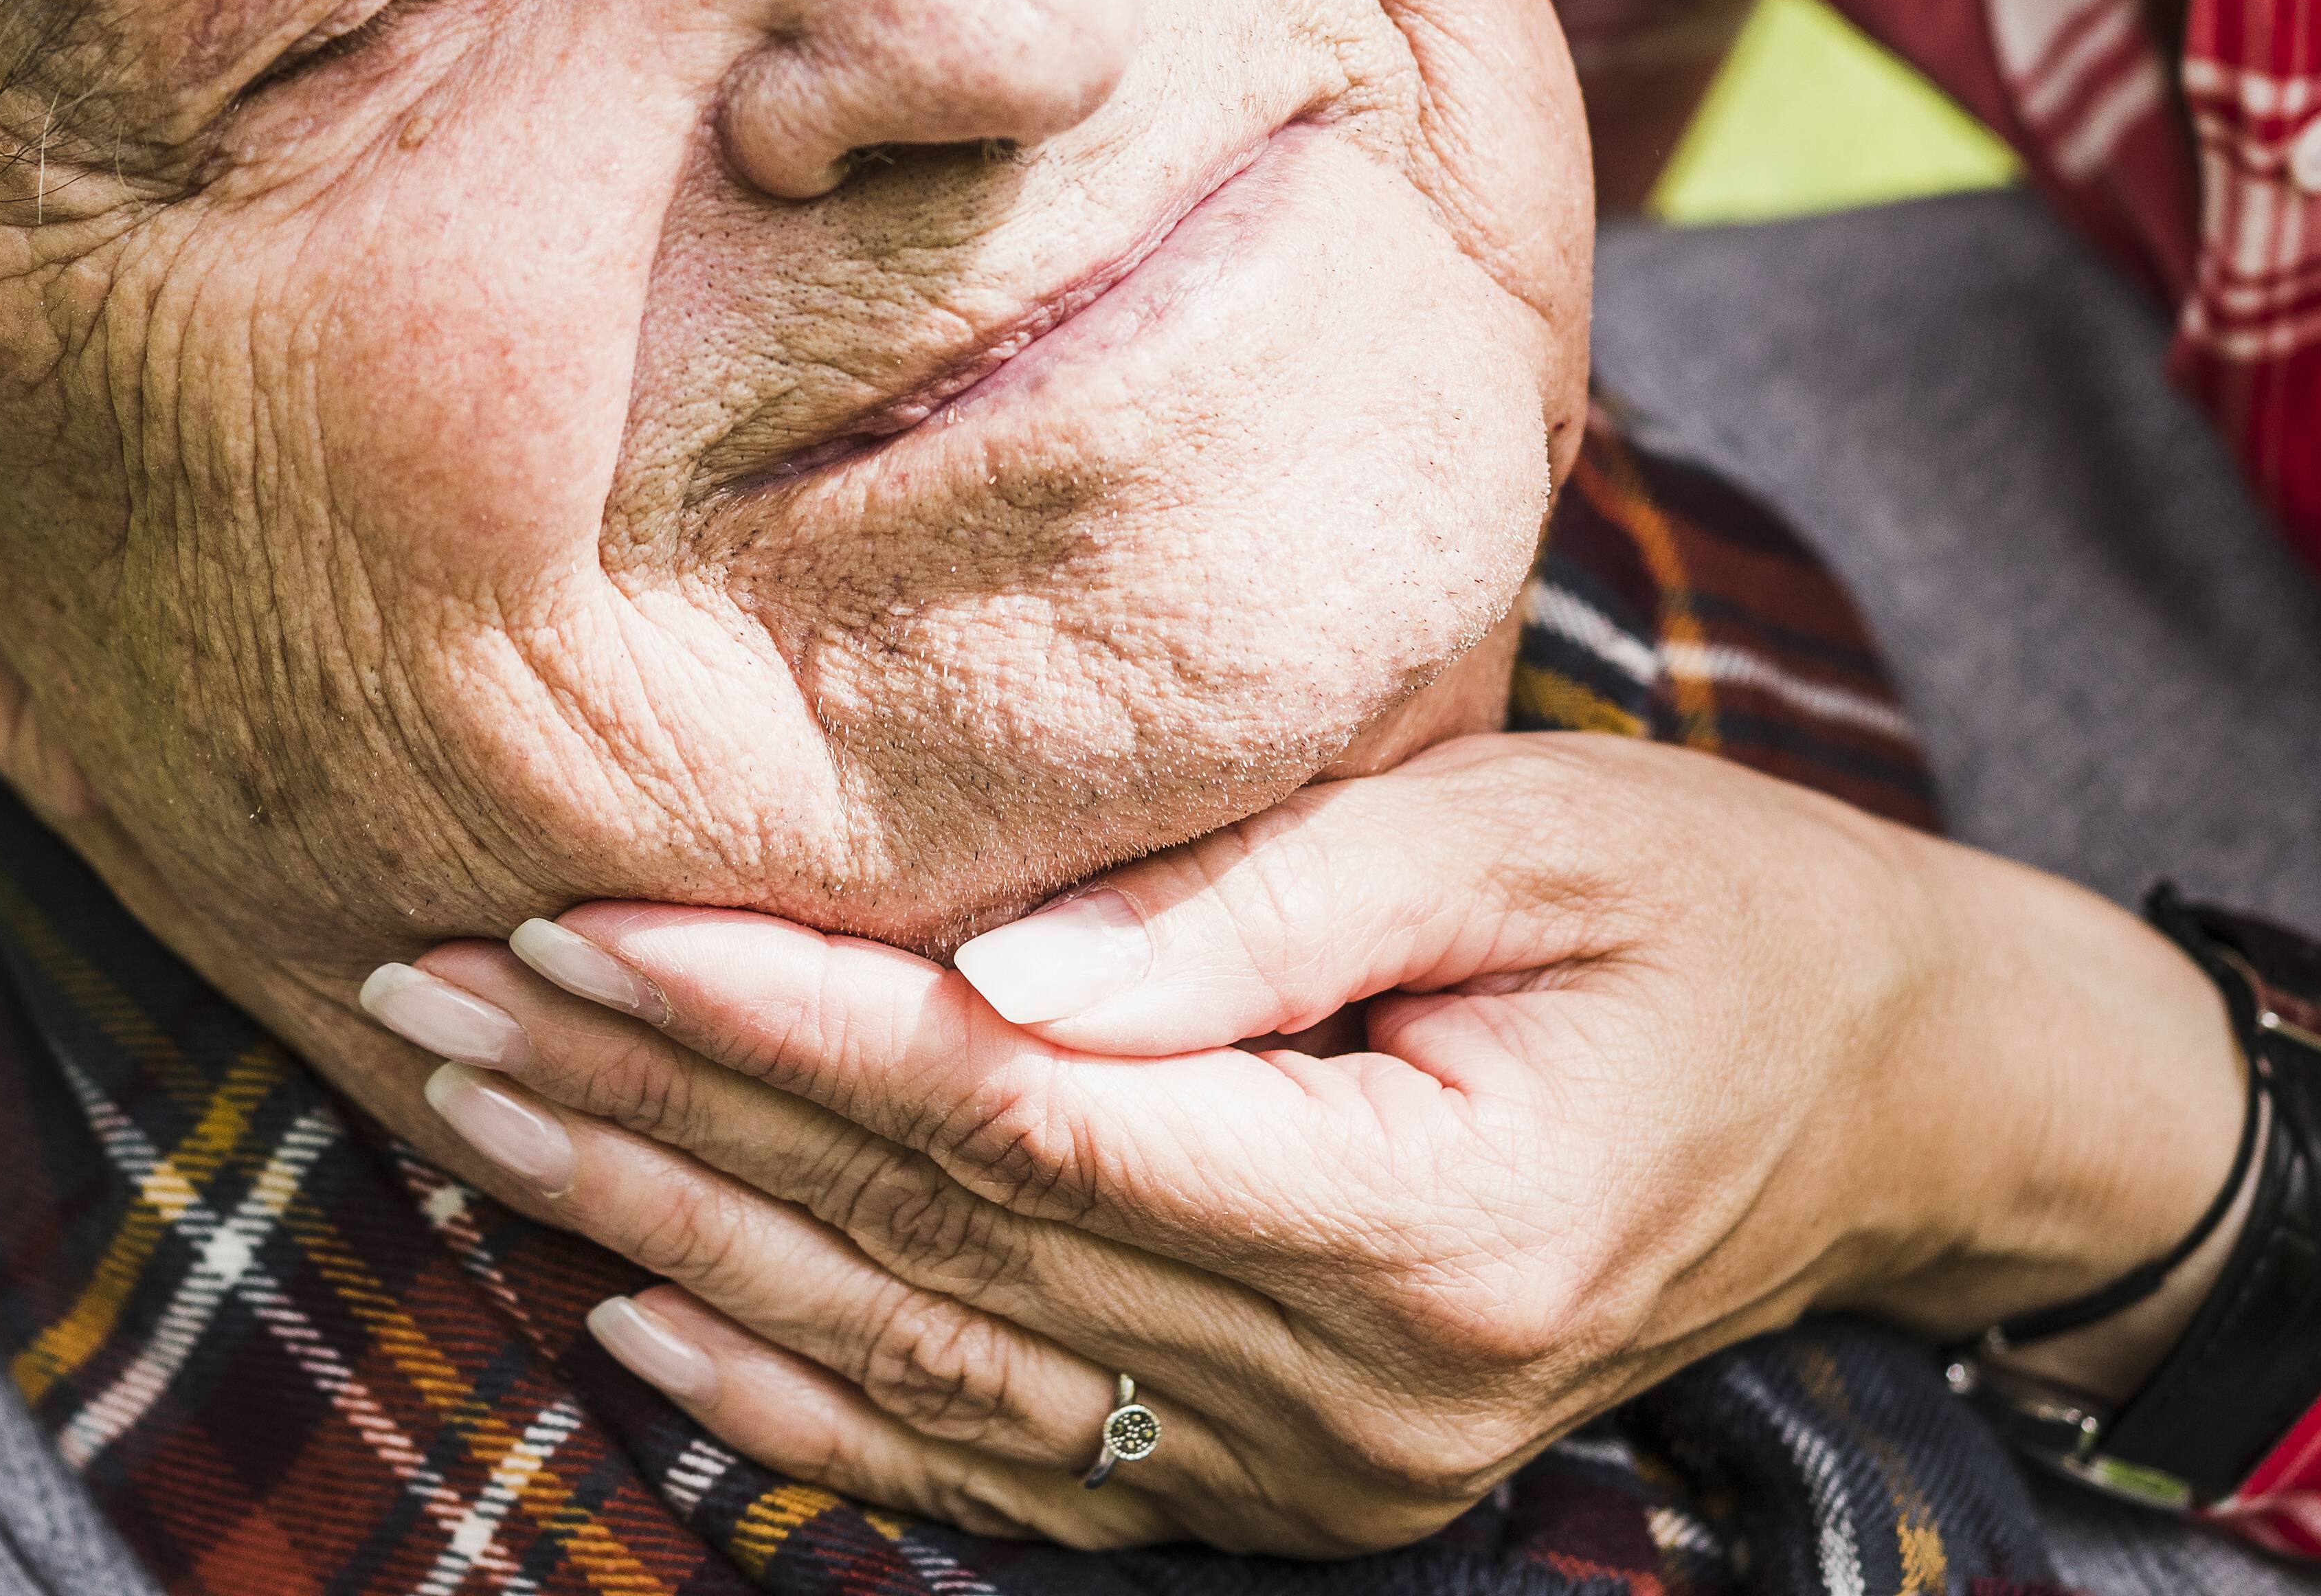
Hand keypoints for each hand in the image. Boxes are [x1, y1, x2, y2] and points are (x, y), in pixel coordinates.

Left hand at [359, 732, 2282, 1554]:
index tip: (567, 908)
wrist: (1893, 1098)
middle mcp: (1355, 1387)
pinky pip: (1003, 1468)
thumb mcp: (1519, 834)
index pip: (1007, 1110)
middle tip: (427, 996)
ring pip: (925, 1363)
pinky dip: (805, 1406)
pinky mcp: (1292, 1486)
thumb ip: (1252, 907)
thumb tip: (983, 968)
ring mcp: (1323, 1469)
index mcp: (1420, 1207)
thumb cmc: (1709, 906)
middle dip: (653, 1114)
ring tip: (468, 1124)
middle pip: (928, 1242)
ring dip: (674, 1241)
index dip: (768, 1013)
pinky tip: (644, 1330)